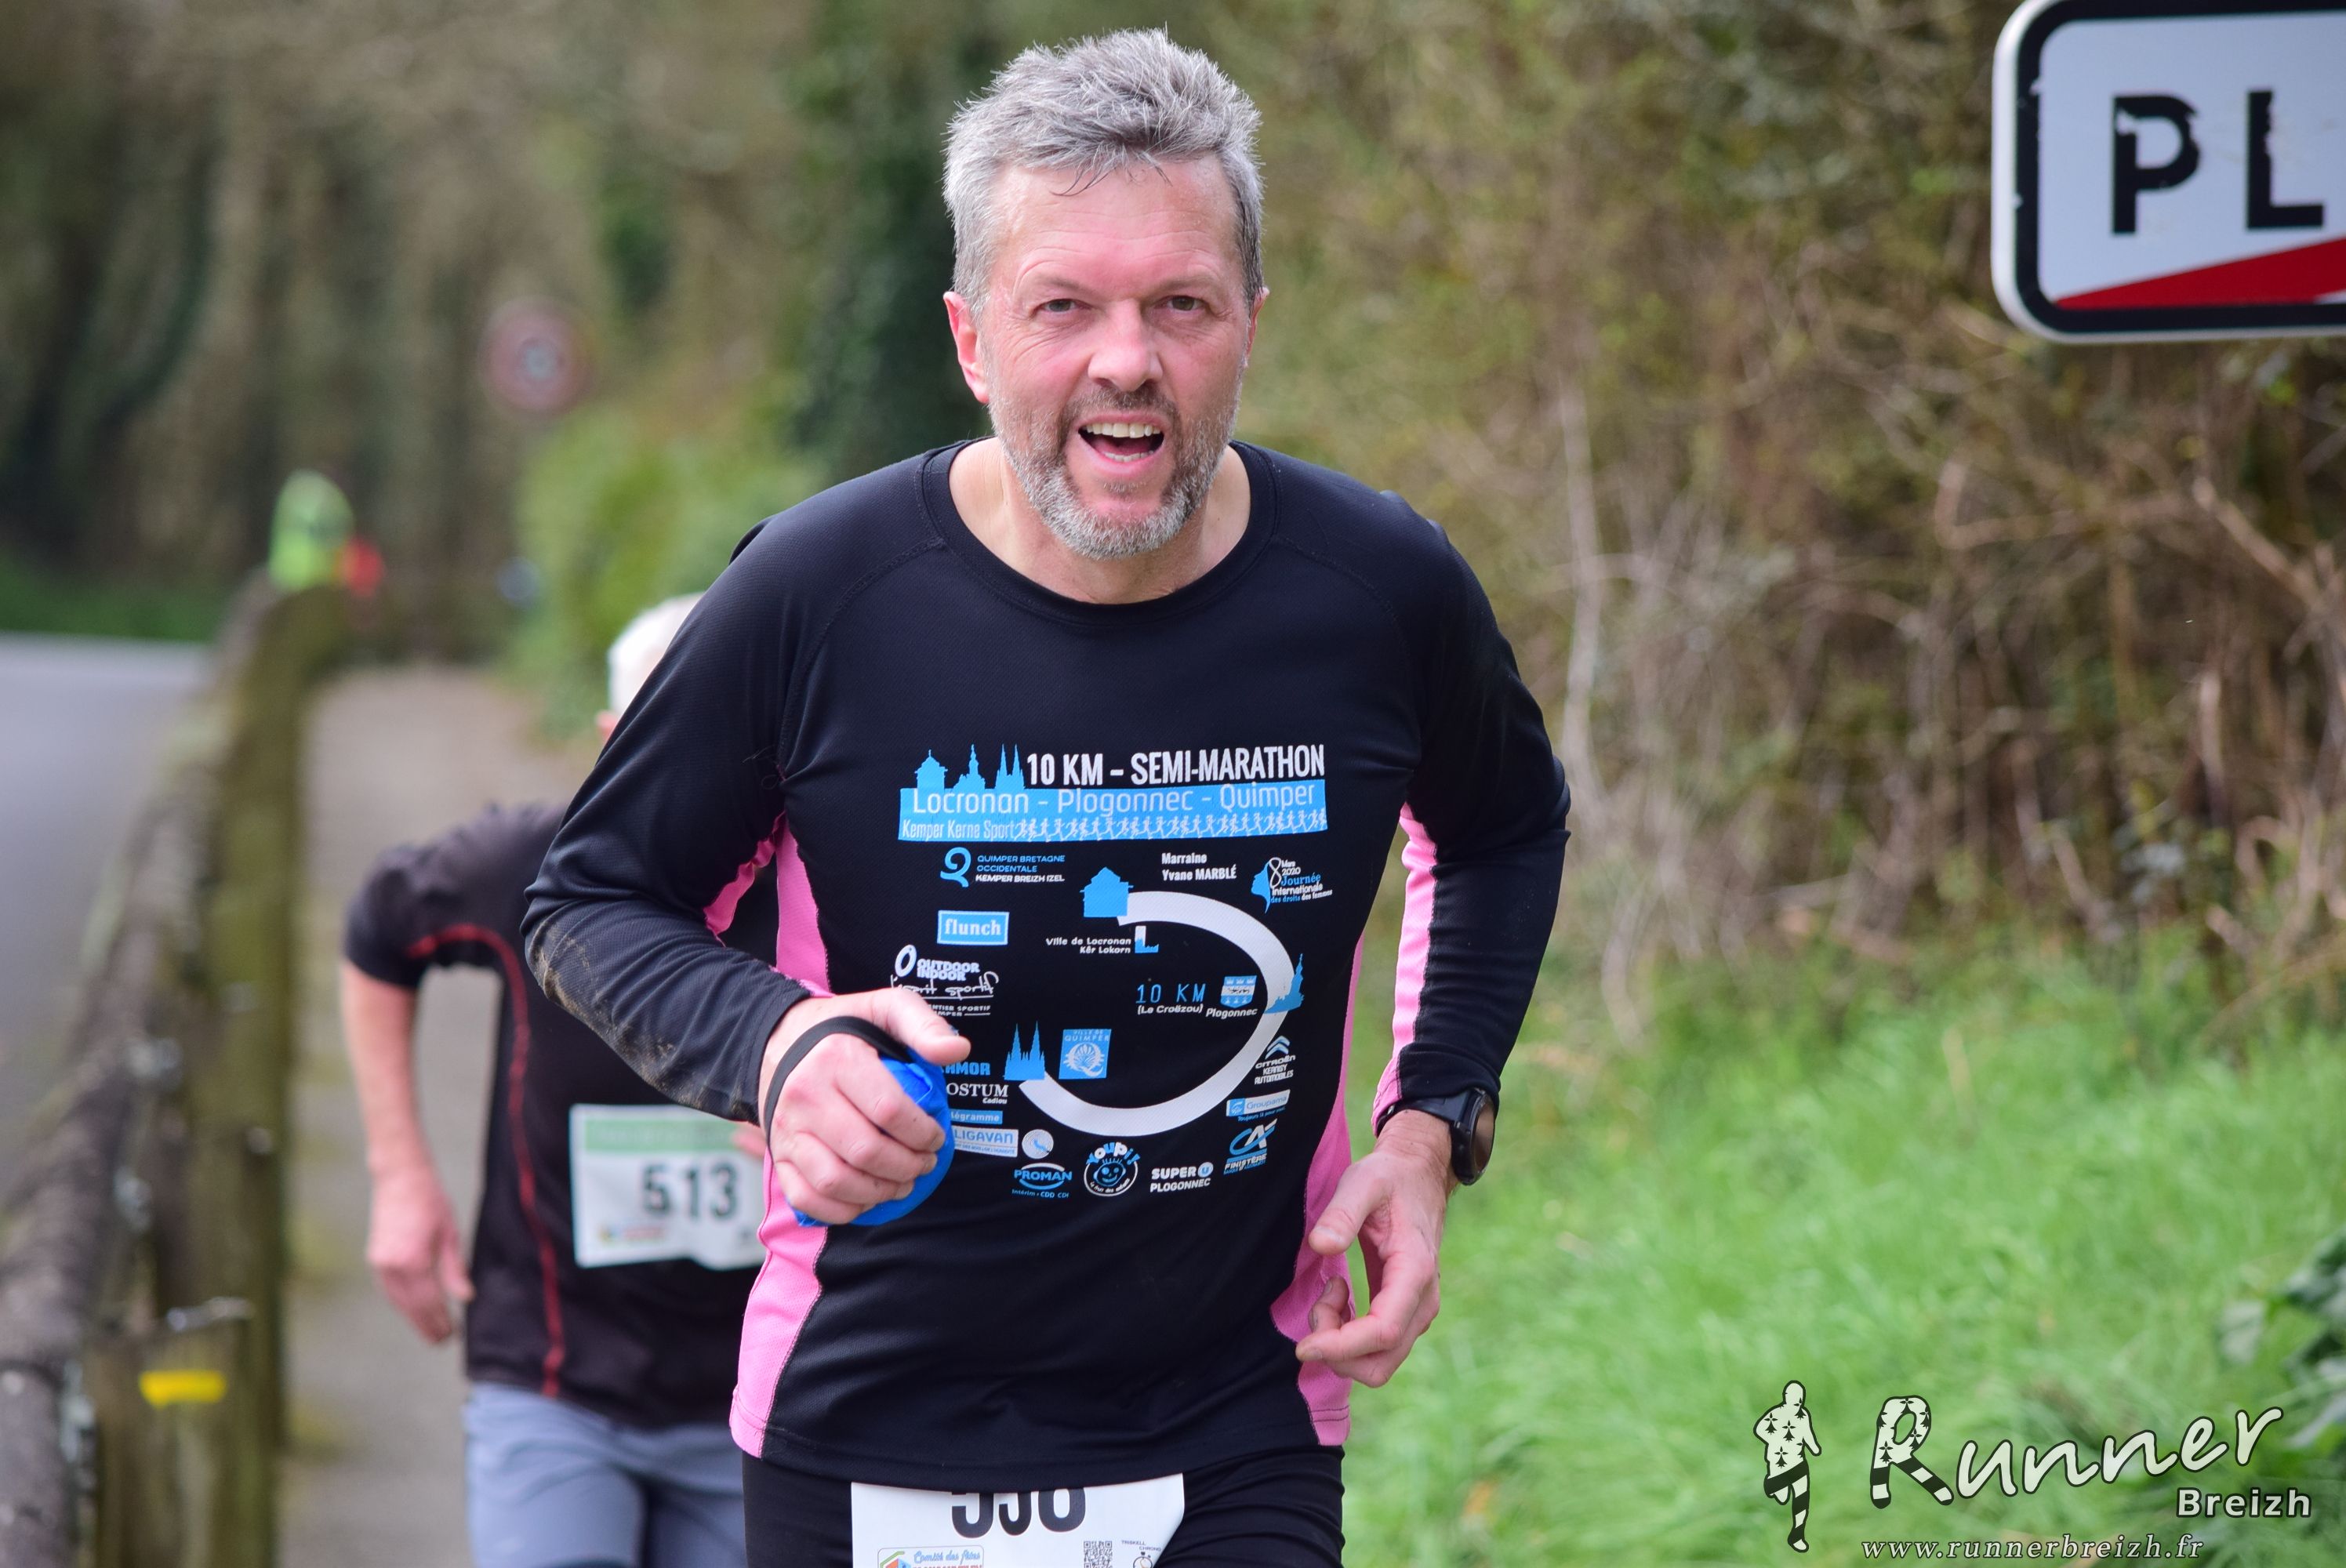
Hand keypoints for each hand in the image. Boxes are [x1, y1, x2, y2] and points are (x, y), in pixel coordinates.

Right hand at [366, 1162, 472, 1343]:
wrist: (399, 1178)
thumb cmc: (430, 1201)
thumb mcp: (450, 1234)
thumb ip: (455, 1270)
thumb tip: (465, 1298)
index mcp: (415, 1260)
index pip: (430, 1302)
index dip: (441, 1320)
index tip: (453, 1334)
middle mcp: (393, 1266)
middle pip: (411, 1307)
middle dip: (427, 1326)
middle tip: (442, 1342)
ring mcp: (380, 1263)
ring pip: (397, 1301)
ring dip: (413, 1318)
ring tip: (429, 1332)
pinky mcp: (375, 1258)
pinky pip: (388, 1290)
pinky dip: (400, 1303)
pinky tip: (411, 1310)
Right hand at [758, 988, 968, 1223]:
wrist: (779, 1039)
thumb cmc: (845, 1027)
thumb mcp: (887, 1007)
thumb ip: (924, 1025)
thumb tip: (958, 1050)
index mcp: (836, 1059)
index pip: (890, 1112)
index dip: (923, 1133)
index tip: (936, 1136)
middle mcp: (805, 1096)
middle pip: (866, 1152)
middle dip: (908, 1168)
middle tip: (925, 1163)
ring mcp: (787, 1129)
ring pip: (836, 1182)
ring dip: (879, 1193)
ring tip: (902, 1183)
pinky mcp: (777, 1154)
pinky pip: (806, 1198)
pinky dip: (841, 1210)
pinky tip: (867, 1199)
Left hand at [1294, 1109, 1454, 1385]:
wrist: (1419, 1177)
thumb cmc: (1390, 1179)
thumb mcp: (1363, 1182)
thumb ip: (1342, 1213)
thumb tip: (1320, 1246)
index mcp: (1415, 1271)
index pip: (1383, 1332)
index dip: (1341, 1347)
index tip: (1303, 1345)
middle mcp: (1423, 1302)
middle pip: (1381, 1363)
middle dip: (1337, 1352)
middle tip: (1317, 1307)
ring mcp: (1417, 1312)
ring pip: (1378, 1363)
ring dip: (1341, 1344)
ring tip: (1329, 1294)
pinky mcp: (1406, 1314)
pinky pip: (1376, 1349)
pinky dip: (1348, 1338)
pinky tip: (1338, 1298)